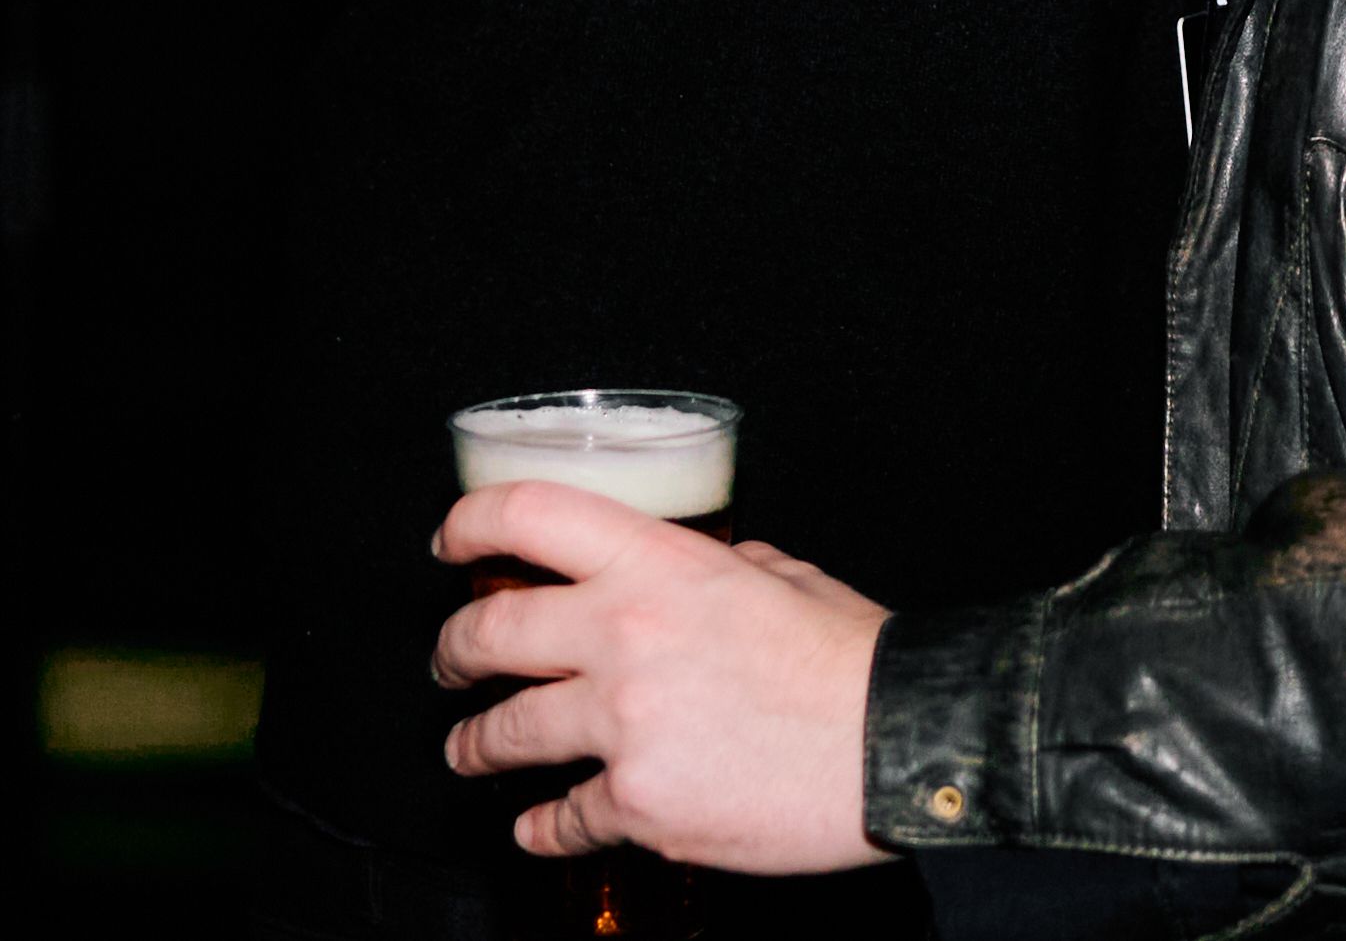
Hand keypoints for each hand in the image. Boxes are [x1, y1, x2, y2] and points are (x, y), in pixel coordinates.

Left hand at [433, 481, 887, 875]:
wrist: (898, 743)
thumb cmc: (850, 658)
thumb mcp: (782, 573)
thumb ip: (718, 566)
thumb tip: (688, 573)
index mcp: (659, 563)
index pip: (529, 515)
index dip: (469, 523)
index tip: (447, 542)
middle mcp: (625, 634)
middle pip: (487, 633)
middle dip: (451, 653)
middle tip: (449, 664)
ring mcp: (624, 725)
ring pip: (504, 734)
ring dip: (474, 747)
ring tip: (468, 752)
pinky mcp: (639, 804)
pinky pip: (562, 819)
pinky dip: (542, 829)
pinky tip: (538, 829)